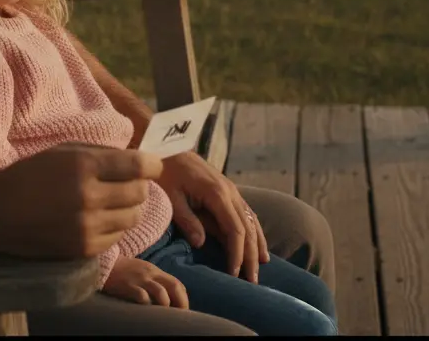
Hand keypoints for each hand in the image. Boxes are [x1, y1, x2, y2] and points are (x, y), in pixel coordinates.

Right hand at [0, 145, 163, 259]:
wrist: (1, 210)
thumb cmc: (35, 173)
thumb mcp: (67, 150)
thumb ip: (104, 154)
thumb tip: (140, 159)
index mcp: (85, 166)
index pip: (138, 166)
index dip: (153, 164)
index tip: (153, 164)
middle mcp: (89, 197)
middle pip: (140, 192)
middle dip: (141, 184)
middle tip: (132, 181)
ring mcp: (87, 226)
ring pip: (133, 216)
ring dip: (131, 206)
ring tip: (116, 199)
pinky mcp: (84, 248)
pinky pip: (118, 236)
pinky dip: (116, 225)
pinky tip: (101, 216)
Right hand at [103, 256, 188, 308]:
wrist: (105, 263)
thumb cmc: (125, 271)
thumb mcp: (143, 271)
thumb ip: (157, 281)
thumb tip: (173, 297)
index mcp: (155, 271)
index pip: (177, 284)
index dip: (183, 299)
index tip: (183, 312)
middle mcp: (150, 274)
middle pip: (174, 286)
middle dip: (181, 303)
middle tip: (180, 317)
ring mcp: (140, 280)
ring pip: (161, 293)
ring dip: (166, 305)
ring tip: (163, 316)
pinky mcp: (128, 286)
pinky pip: (142, 296)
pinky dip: (147, 304)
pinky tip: (146, 310)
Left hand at [158, 150, 268, 282]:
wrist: (168, 148)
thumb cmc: (166, 173)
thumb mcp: (171, 197)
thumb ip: (187, 220)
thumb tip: (201, 243)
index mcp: (217, 194)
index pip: (235, 230)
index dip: (237, 254)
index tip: (234, 275)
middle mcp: (230, 191)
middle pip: (247, 228)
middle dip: (251, 255)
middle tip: (252, 281)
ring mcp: (231, 189)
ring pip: (251, 220)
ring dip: (257, 244)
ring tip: (262, 266)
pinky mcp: (228, 190)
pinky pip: (246, 212)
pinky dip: (255, 230)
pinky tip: (257, 243)